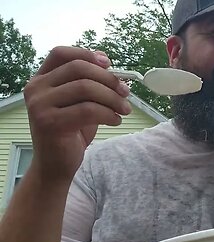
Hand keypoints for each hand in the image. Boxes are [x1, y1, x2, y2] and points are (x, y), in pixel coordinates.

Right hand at [24, 46, 130, 180]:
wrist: (56, 164)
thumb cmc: (70, 131)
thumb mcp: (79, 102)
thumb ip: (88, 84)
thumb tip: (110, 68)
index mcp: (41, 79)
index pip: (61, 53)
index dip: (86, 54)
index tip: (108, 63)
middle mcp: (36, 88)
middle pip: (79, 69)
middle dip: (108, 79)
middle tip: (126, 92)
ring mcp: (40, 105)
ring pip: (86, 88)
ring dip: (113, 98)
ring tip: (124, 109)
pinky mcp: (50, 122)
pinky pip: (88, 110)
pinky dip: (109, 114)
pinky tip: (116, 120)